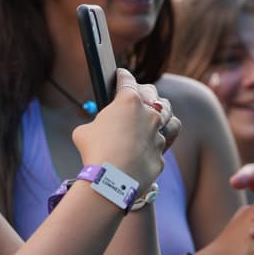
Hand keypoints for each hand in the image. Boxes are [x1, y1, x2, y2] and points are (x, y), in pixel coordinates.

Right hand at [73, 69, 166, 190]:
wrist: (112, 179)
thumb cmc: (95, 151)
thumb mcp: (84, 131)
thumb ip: (95, 125)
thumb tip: (97, 130)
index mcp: (128, 101)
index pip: (126, 81)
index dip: (122, 76)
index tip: (120, 74)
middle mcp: (148, 114)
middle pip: (152, 94)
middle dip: (145, 92)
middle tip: (138, 94)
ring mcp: (158, 134)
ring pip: (169, 117)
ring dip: (163, 114)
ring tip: (158, 116)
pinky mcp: (162, 154)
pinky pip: (163, 144)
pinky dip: (157, 143)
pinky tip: (152, 145)